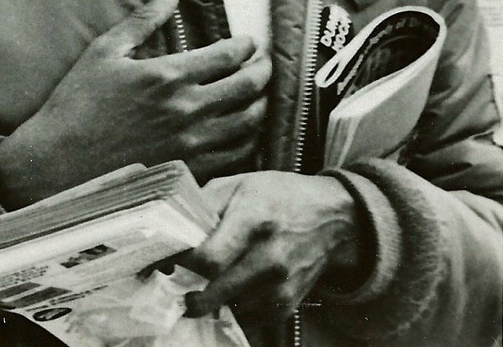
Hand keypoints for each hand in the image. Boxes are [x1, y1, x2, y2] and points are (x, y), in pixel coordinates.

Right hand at [0, 0, 270, 208]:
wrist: (56, 165)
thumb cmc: (76, 104)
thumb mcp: (106, 51)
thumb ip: (145, 18)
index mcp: (169, 75)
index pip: (229, 55)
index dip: (247, 45)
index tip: (249, 42)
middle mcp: (188, 110)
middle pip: (249, 87)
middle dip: (263, 71)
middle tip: (263, 64)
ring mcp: (192, 145)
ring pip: (250, 123)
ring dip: (261, 105)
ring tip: (258, 95)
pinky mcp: (190, 173)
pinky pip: (236, 156)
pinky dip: (248, 140)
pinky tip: (243, 130)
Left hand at [183, 172, 363, 322]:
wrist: (331, 217)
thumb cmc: (278, 195)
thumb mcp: (239, 184)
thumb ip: (203, 205)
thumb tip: (173, 232)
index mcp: (253, 219)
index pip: (209, 258)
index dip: (182, 264)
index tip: (171, 261)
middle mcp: (269, 257)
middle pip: (214, 292)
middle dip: (189, 293)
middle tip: (179, 284)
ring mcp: (280, 286)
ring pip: (228, 309)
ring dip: (211, 301)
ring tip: (206, 284)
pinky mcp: (287, 305)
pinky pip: (247, 319)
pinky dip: (233, 308)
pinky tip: (232, 289)